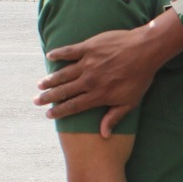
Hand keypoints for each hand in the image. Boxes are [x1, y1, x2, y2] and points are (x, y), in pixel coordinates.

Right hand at [37, 21, 178, 136]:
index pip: (74, 106)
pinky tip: (49, 56)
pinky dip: (58, 54)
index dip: (60, 112)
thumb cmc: (140, 77)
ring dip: (50, 79)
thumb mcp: (130, 102)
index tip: (48, 115)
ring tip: (40, 84)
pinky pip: (69, 51)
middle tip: (36, 101)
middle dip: (48, 97)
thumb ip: (115, 117)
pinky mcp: (89, 47)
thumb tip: (104, 135)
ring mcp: (88, 63)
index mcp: (98, 95)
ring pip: (63, 73)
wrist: (146, 50)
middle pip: (64, 91)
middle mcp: (90, 80)